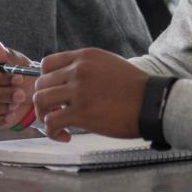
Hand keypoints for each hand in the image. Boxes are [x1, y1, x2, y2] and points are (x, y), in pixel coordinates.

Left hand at [33, 50, 148, 141]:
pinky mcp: (81, 112)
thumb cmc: (134, 87)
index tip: (53, 92)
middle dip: (45, 100)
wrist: (150, 101)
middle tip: (55, 112)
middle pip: (41, 83)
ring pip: (41, 101)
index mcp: (85, 57)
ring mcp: (78, 90)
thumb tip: (67, 80)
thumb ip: (86, 67)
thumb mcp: (108, 64)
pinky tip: (65, 135)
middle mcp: (78, 70)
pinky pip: (51, 122)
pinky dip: (53, 132)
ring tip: (58, 124)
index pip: (47, 63)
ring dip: (44, 115)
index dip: (46, 80)